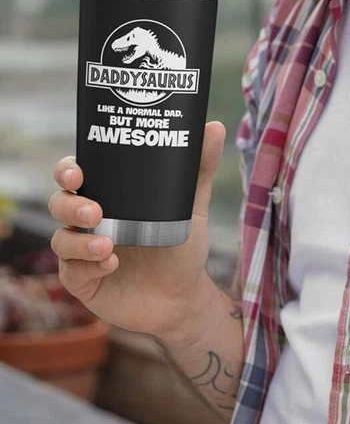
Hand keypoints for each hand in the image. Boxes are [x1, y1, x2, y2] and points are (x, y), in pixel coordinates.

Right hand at [49, 120, 225, 343]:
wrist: (183, 296)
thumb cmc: (183, 244)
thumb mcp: (193, 206)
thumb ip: (200, 167)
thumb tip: (215, 126)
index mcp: (108, 194)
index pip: (75, 174)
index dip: (68, 170)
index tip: (77, 172)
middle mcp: (88, 220)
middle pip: (59, 203)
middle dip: (70, 204)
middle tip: (95, 210)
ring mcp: (81, 252)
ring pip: (61, 239)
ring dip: (80, 240)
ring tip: (108, 244)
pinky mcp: (83, 281)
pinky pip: (72, 271)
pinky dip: (88, 265)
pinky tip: (111, 263)